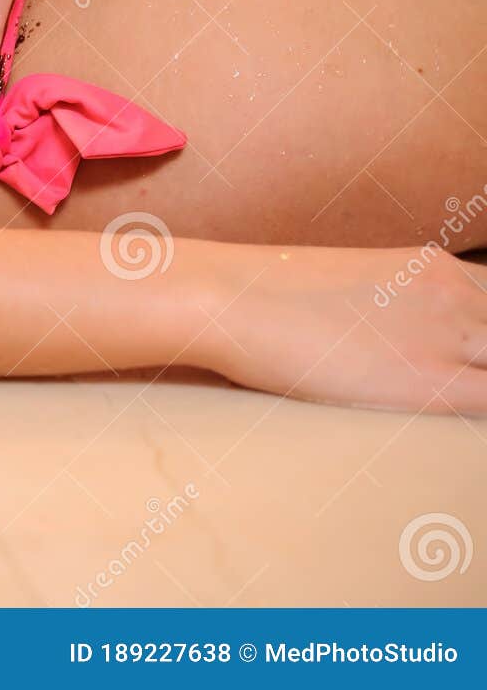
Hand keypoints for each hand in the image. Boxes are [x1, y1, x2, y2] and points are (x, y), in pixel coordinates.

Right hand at [213, 248, 486, 413]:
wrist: (228, 296)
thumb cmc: (261, 297)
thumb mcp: (342, 286)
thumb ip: (383, 307)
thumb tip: (376, 339)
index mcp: (433, 268)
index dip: (483, 337)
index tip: (466, 359)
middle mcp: (454, 293)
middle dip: (485, 359)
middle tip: (458, 380)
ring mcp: (449, 335)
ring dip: (483, 380)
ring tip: (450, 398)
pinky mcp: (432, 381)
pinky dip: (485, 414)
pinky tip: (456, 421)